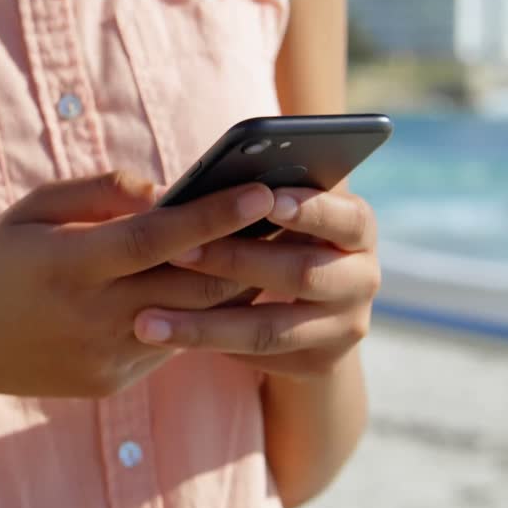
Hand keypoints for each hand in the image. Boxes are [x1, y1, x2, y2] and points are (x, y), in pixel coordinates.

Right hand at [0, 171, 274, 397]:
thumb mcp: (32, 210)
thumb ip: (98, 191)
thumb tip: (166, 190)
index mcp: (68, 265)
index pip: (156, 239)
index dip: (213, 216)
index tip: (261, 191)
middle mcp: (91, 316)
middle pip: (191, 286)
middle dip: (246, 254)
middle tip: (289, 221)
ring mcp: (105, 356)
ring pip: (193, 321)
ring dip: (234, 288)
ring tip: (267, 252)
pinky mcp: (112, 381)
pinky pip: (172, 344)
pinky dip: (198, 315)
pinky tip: (219, 289)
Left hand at [131, 188, 380, 379]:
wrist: (309, 308)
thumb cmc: (281, 235)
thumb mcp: (287, 207)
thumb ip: (269, 186)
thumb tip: (247, 144)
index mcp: (358, 228)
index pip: (347, 216)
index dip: (310, 210)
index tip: (267, 198)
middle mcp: (362, 278)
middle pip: (301, 273)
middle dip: (234, 261)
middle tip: (176, 252)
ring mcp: (345, 326)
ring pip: (270, 330)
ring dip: (205, 325)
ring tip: (145, 321)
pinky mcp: (320, 363)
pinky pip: (259, 357)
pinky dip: (211, 345)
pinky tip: (165, 339)